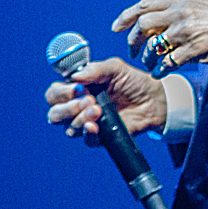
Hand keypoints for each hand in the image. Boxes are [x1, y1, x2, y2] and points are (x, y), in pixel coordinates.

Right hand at [43, 57, 167, 138]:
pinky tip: (94, 126)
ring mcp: (87, 122)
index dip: (60, 92)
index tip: (77, 88)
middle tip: (88, 100)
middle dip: (67, 108)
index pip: (54, 93)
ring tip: (97, 110)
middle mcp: (77, 107)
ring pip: (68, 127)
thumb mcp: (115, 69)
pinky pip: (85, 139)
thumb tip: (75, 77)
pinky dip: (87, 133)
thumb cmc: (132, 81)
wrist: (153, 100)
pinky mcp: (100, 136)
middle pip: (55, 113)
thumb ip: (95, 70)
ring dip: (79, 118)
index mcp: (76, 89)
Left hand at [112, 0, 207, 68]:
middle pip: (144, 24)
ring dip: (147, 58)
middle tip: (133, 51)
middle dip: (133, 40)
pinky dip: (160, 70)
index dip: (127, 16)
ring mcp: (188, 32)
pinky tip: (160, 74)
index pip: (145, 4)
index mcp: (182, 1)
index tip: (116, 27)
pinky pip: (169, 62)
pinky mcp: (196, 50)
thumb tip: (157, 20)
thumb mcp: (200, 6)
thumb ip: (179, 10)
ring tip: (150, 64)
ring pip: (154, 46)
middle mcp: (182, 13)